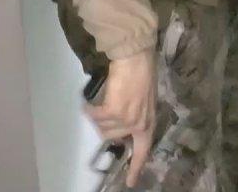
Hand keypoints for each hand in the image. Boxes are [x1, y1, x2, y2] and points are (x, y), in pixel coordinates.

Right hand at [86, 52, 156, 187]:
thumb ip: (137, 115)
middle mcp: (139, 125)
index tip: (130, 182)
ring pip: (101, 127)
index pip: (143, 151)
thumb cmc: (142, 74)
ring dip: (97, 115)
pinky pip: (93, 116)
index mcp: (148, 123)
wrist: (137, 58)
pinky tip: (90, 101)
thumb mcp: (145, 100)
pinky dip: (89, 109)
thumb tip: (123, 124)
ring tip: (104, 100)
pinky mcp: (113, 111)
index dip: (135, 167)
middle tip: (107, 109)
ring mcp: (126, 119)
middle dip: (105, 125)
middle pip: (112, 137)